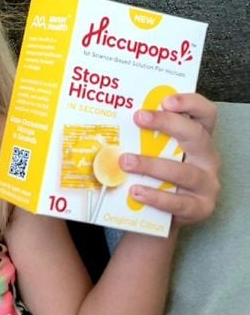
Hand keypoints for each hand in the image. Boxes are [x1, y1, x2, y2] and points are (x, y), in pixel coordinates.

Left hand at [120, 93, 219, 225]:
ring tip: (125, 162)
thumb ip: (142, 136)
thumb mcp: (154, 151)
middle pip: (196, 135)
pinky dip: (155, 196)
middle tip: (138, 117)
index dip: (189, 103)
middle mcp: (207, 158)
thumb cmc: (156, 174)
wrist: (163, 214)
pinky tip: (136, 192)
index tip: (165, 101)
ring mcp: (207, 184)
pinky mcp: (200, 208)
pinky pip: (178, 202)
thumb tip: (107, 118)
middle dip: (167, 123)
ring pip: (183, 171)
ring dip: (152, 165)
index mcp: (198, 138)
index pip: (204, 113)